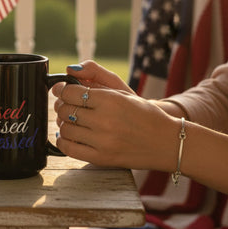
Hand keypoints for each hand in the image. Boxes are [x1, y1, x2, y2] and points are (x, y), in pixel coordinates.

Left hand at [52, 61, 179, 170]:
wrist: (165, 142)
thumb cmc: (142, 113)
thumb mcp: (122, 89)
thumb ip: (95, 74)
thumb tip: (70, 70)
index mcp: (110, 100)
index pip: (70, 92)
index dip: (62, 90)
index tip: (63, 90)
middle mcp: (105, 121)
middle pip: (65, 110)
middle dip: (61, 105)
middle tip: (67, 105)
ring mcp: (102, 142)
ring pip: (65, 129)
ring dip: (62, 123)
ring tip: (71, 120)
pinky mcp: (101, 158)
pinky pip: (69, 148)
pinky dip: (63, 140)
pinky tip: (69, 135)